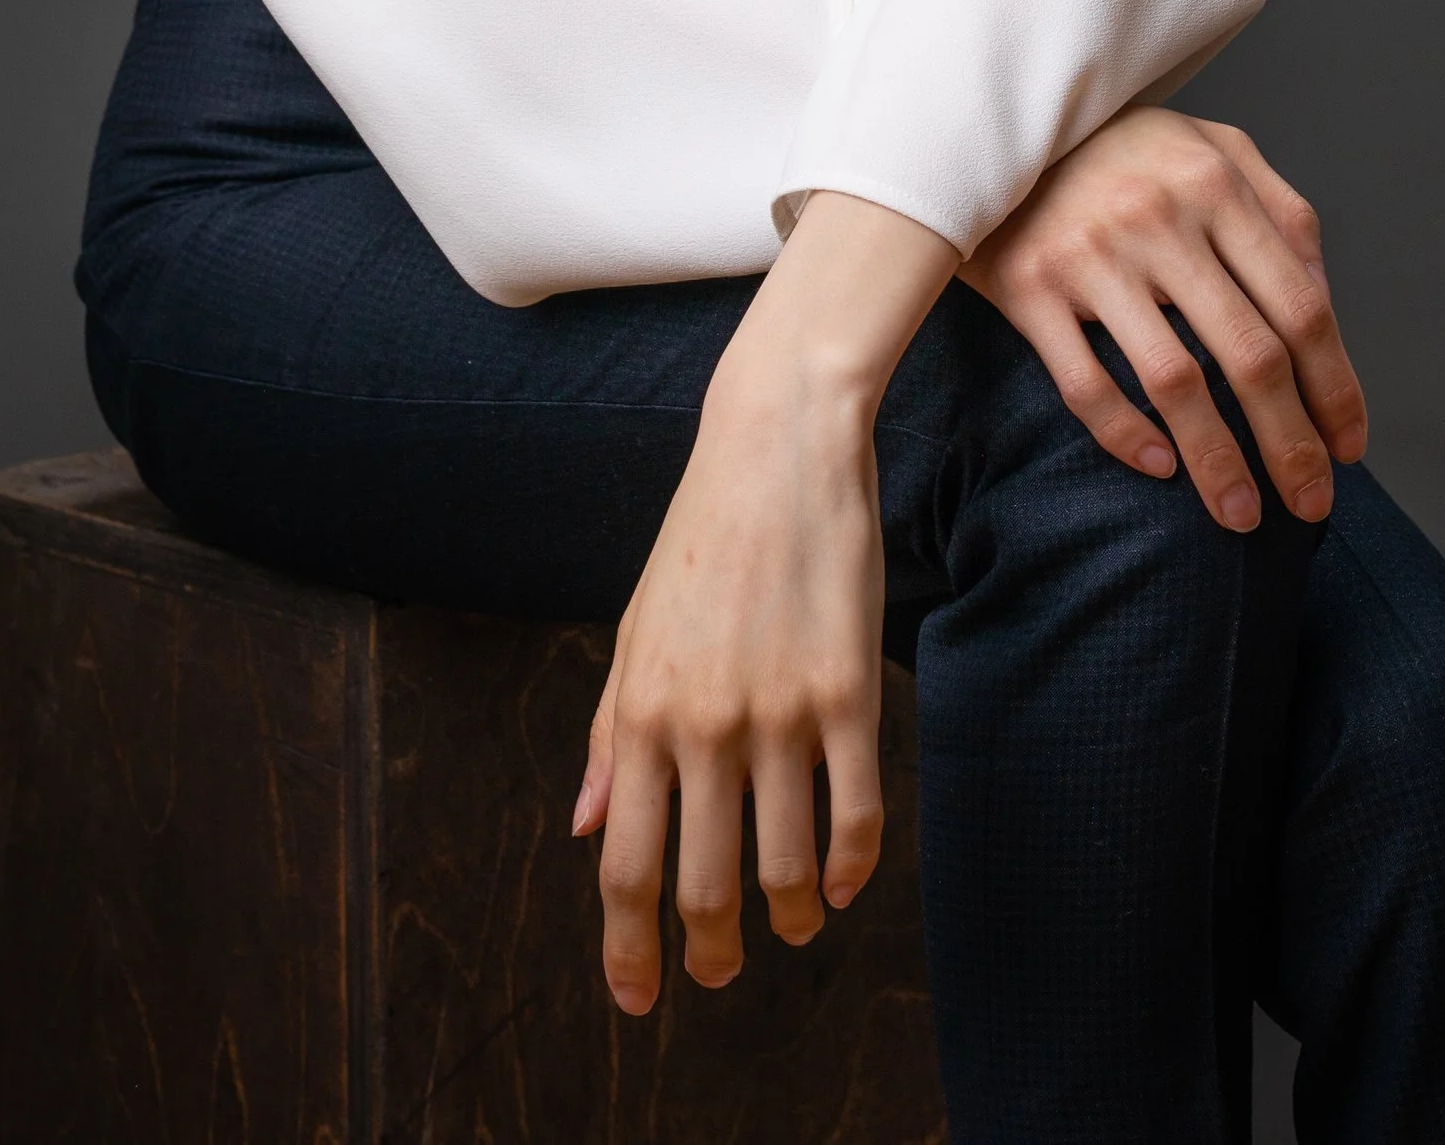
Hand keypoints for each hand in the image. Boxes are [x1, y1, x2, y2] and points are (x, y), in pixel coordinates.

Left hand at [574, 191, 954, 1010]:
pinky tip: (848, 883)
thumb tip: (588, 830)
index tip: (639, 999)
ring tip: (795, 925)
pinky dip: (853, 868)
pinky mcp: (848, 690)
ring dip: (790, 915)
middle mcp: (703, 724)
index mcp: (640, 712)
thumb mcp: (636, 633)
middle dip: (712, 953)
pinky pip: (856, 814)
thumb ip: (612, 736)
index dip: (629, 949)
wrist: (775, 445)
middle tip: (723, 973)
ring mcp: (779, 711)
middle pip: (703, 885)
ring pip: (786, 864)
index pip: (627, 865)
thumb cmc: (701, 539)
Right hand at [961, 108, 1365, 531]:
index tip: (1348, 447)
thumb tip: (1324, 305)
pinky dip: (1126, 435)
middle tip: (1312, 504)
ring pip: (1174, 381)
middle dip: (1291, 444)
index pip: (1299, 306)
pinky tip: (1160, 469)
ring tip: (1242, 515)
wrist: (1001, 125)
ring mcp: (1091, 252)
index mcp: (1217, 183)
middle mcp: (1159, 216)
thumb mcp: (1217, 150)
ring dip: (1217, 462)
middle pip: (1249, 355)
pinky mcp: (1028, 283)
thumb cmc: (1128, 150)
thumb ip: (1282, 214)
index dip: (1334, 387)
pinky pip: (1084, 382)